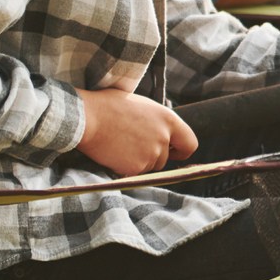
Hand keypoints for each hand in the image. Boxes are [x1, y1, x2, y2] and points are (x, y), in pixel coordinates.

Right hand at [78, 87, 197, 175]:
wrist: (88, 117)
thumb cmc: (111, 106)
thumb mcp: (144, 106)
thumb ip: (158, 122)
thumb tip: (165, 134)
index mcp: (169, 119)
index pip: (190, 143)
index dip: (181, 150)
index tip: (173, 152)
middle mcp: (164, 138)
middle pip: (164, 158)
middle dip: (151, 156)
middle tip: (132, 144)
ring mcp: (151, 155)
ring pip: (149, 167)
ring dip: (138, 161)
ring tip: (121, 144)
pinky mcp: (136, 168)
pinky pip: (134, 173)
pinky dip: (125, 168)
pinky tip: (114, 153)